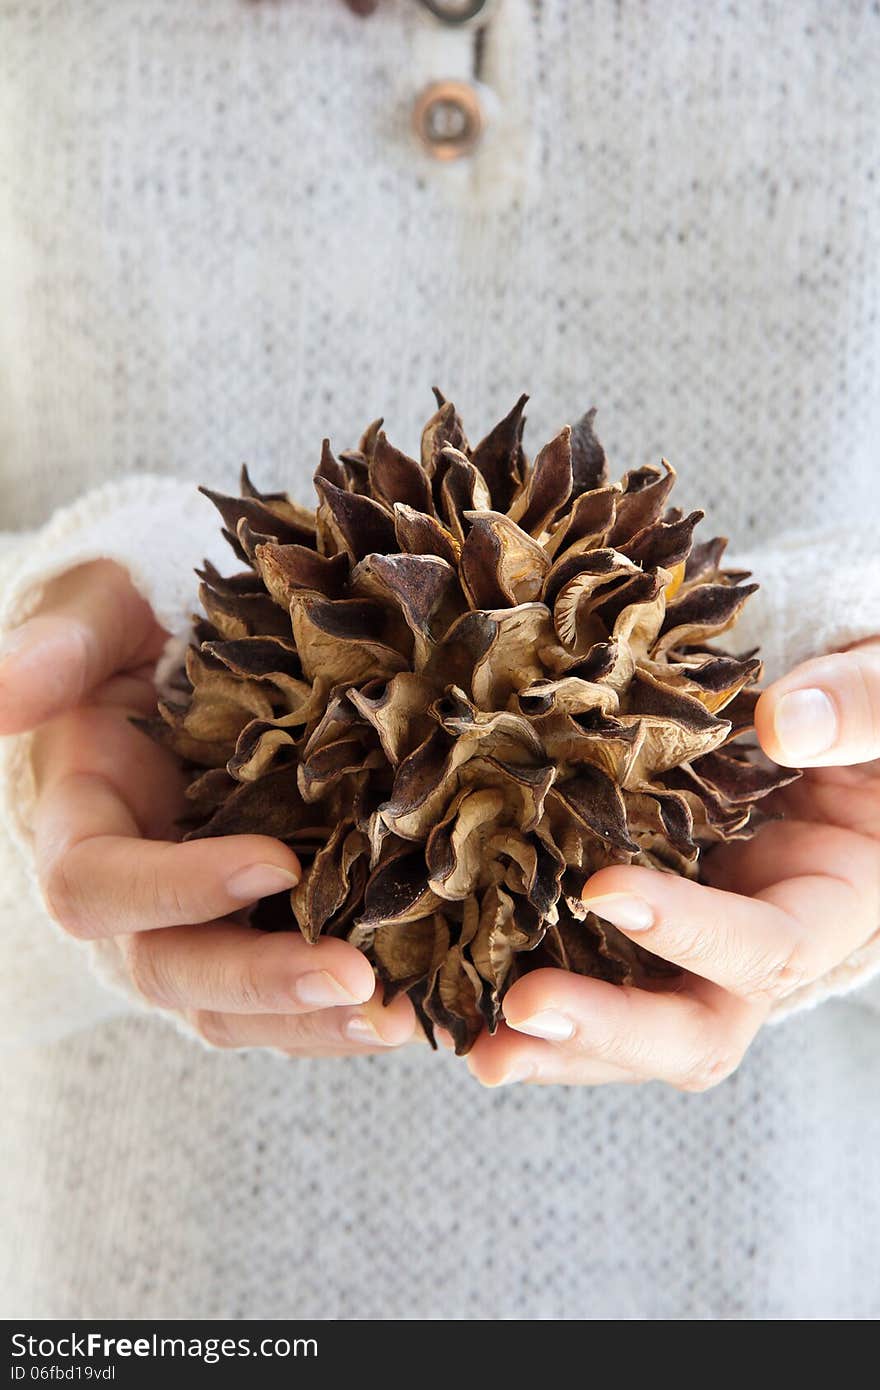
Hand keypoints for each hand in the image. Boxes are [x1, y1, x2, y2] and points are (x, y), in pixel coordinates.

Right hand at [0, 560, 415, 1054]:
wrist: (186, 647)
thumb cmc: (135, 618)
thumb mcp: (95, 606)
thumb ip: (58, 643)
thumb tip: (3, 692)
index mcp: (76, 824)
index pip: (96, 886)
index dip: (176, 887)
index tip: (274, 863)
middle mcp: (128, 897)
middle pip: (170, 971)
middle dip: (262, 983)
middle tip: (358, 981)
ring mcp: (192, 923)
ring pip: (235, 1007)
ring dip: (313, 1021)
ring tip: (403, 1018)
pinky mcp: (255, 927)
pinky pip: (288, 989)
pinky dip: (344, 1006)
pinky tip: (418, 1003)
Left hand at [467, 638, 879, 1088]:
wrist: (849, 722)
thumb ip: (865, 706)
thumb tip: (781, 723)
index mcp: (833, 904)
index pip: (769, 949)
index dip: (694, 931)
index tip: (608, 893)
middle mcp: (760, 948)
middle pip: (692, 1028)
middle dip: (605, 1030)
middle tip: (515, 1014)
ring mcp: (693, 942)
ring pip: (627, 1022)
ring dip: (548, 1038)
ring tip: (456, 1034)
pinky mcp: (638, 918)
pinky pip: (583, 965)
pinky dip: (514, 978)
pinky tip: (439, 983)